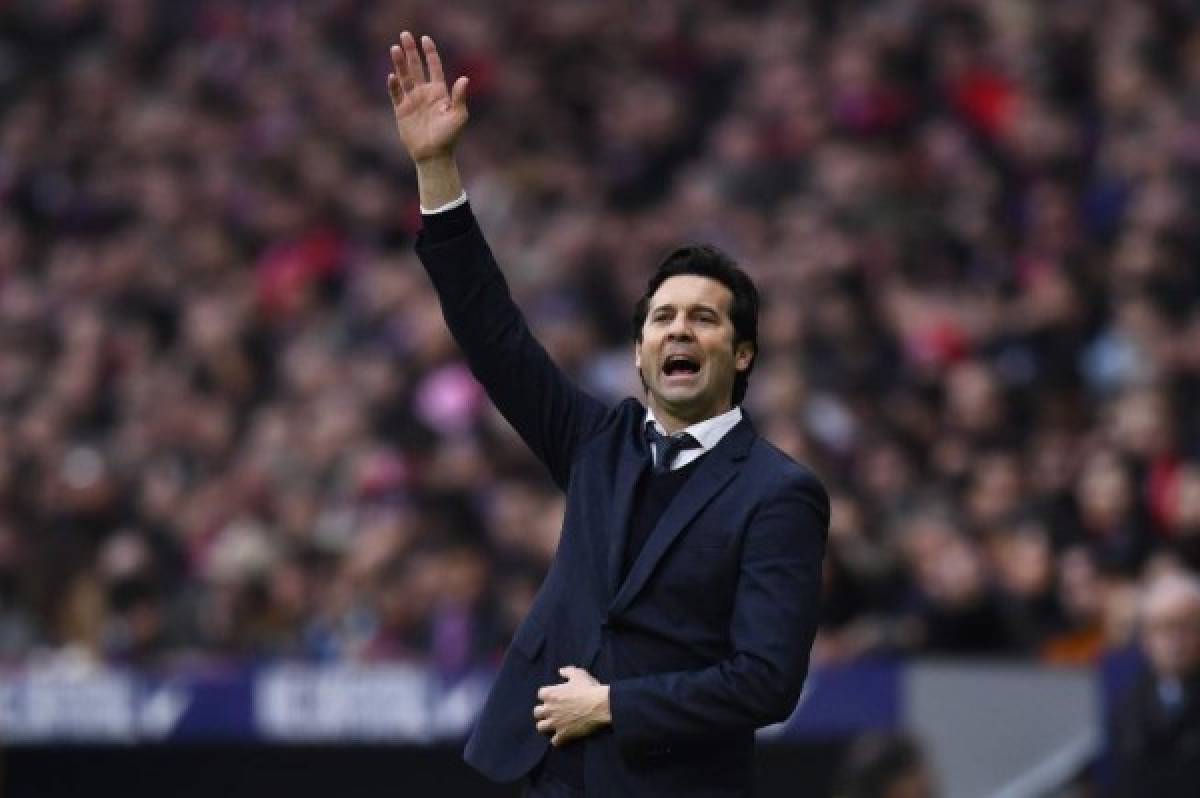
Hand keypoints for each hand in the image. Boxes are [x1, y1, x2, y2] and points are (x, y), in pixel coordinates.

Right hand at [387, 31, 468, 163]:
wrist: (434, 155)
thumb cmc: (449, 137)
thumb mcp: (458, 116)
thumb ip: (459, 97)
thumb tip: (465, 79)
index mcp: (439, 93)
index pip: (434, 67)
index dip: (430, 53)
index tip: (425, 38)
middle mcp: (425, 94)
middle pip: (416, 67)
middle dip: (411, 51)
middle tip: (404, 34)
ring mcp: (412, 101)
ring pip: (404, 77)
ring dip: (400, 63)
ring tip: (395, 48)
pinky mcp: (401, 111)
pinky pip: (396, 94)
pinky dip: (394, 85)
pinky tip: (392, 76)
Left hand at [533, 666, 610, 746]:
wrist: (600, 705)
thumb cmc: (589, 688)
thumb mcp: (578, 674)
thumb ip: (567, 671)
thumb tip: (560, 671)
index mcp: (551, 693)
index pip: (541, 694)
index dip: (548, 695)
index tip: (555, 697)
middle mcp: (549, 709)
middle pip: (537, 712)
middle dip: (544, 712)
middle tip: (552, 712)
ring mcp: (555, 723)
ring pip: (541, 727)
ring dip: (546, 726)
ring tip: (554, 725)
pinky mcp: (563, 734)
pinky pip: (554, 741)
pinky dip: (558, 739)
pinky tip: (563, 736)